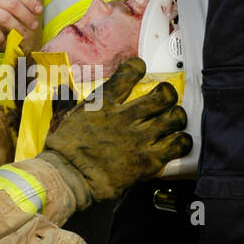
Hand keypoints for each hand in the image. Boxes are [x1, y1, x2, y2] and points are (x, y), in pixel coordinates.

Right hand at [0, 0, 42, 47]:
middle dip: (27, 17)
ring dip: (18, 29)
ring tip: (24, 35)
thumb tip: (30, 8)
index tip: (39, 10)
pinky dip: (1, 38)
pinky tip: (4, 41)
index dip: (30, 1)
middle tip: (33, 25)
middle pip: (13, 5)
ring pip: (5, 19)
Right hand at [45, 57, 191, 200]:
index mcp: (105, 103)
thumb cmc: (64, 149)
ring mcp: (140, 138)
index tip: (140, 68)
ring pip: (175, 117)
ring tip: (172, 121)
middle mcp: (126, 117)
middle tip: (164, 101)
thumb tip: (62, 85)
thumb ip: (68, 100)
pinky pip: (178, 144)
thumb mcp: (65, 117)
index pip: (129, 73)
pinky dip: (181, 141)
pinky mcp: (149, 160)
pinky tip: (177, 141)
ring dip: (176, 117)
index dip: (138, 67)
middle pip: (163, 94)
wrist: (69, 177)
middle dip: (167, 95)